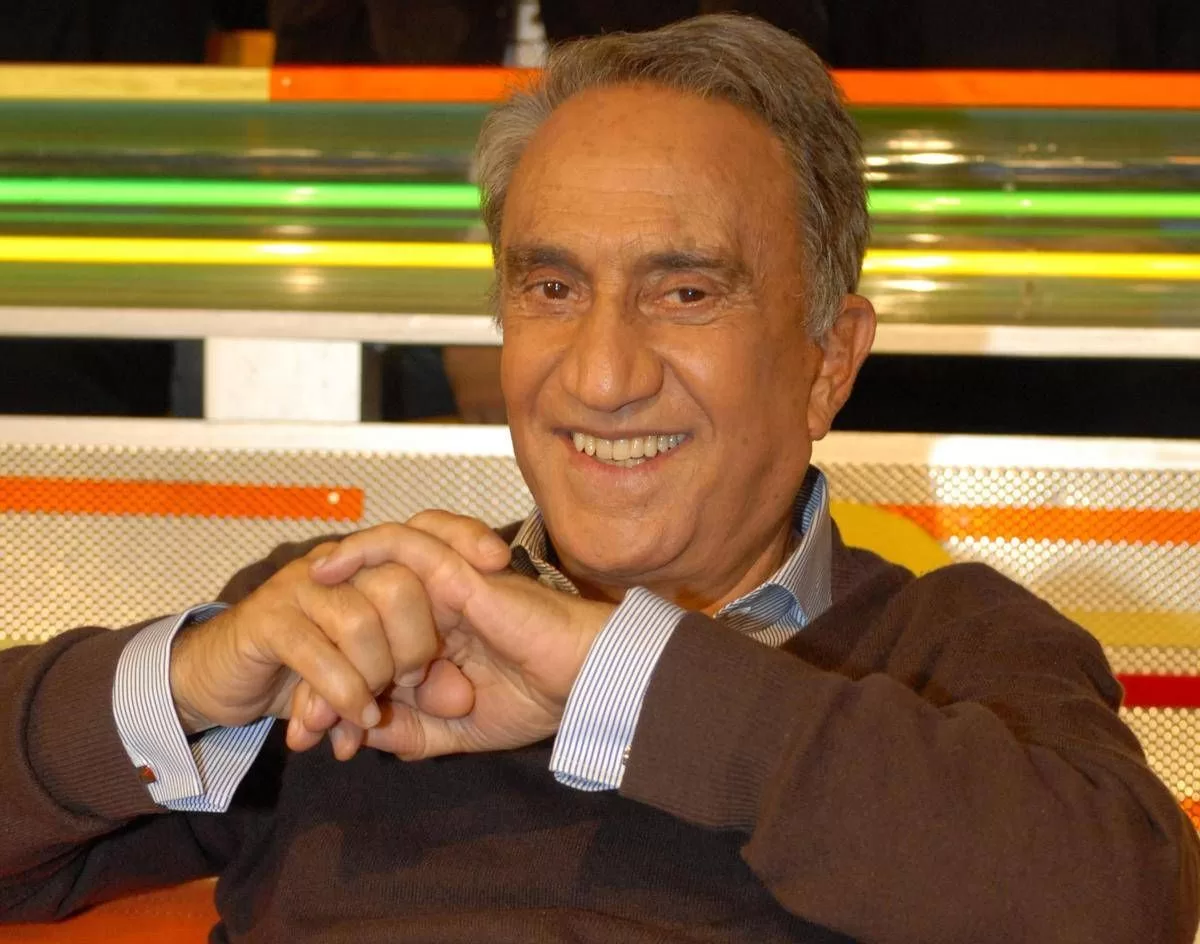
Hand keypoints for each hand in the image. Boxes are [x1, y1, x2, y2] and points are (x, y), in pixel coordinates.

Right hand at [168, 513, 511, 743]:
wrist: (220, 679)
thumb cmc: (306, 672)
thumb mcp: (375, 677)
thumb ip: (417, 683)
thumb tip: (459, 700)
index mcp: (371, 567)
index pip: (428, 531)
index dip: (465, 537)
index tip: (499, 562)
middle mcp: (341, 566)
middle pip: (400, 583)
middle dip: (414, 645)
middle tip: (410, 683)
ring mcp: (302, 588)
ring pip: (359, 620)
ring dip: (374, 675)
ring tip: (374, 709)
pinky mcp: (268, 620)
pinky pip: (316, 652)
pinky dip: (341, 692)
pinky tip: (352, 721)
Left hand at [306, 518, 614, 759]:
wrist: (586, 683)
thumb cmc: (539, 699)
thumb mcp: (458, 731)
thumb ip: (411, 732)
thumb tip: (356, 735)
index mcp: (437, 643)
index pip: (372, 654)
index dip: (334, 690)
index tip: (311, 737)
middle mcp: (436, 610)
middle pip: (363, 613)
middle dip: (322, 663)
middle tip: (301, 723)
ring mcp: (448, 586)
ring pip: (375, 573)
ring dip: (335, 608)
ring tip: (298, 650)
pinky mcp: (460, 571)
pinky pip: (405, 544)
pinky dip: (365, 551)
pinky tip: (328, 570)